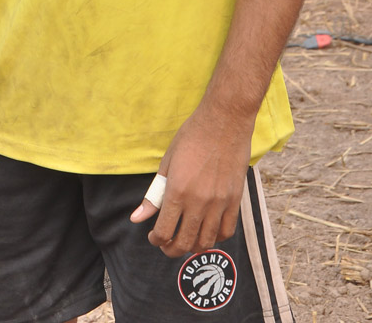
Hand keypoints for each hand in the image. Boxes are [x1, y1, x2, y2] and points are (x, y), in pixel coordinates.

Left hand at [130, 100, 252, 257]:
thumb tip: (136, 218)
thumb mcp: (167, 162)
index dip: (156, 239)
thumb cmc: (192, 137)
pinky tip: (207, 231)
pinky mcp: (235, 199)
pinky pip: (226, 231)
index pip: (164, 232)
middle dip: (171, 249)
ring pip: (206, 242)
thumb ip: (153, 194)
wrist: (224, 121)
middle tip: (167, 245)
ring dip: (193, 247)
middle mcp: (198, 202)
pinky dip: (216, 238)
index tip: (154, 236)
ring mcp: (219, 203)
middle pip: (184, 243)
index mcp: (177, 191)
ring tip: (186, 240)